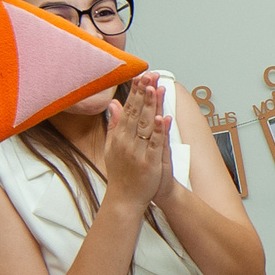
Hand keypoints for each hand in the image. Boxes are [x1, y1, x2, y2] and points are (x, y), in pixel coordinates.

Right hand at [101, 77, 171, 207]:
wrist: (125, 199)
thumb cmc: (121, 173)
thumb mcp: (113, 147)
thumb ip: (114, 125)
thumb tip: (113, 104)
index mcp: (119, 137)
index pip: (128, 109)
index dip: (135, 92)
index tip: (141, 76)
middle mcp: (127, 142)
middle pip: (137, 113)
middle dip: (143, 93)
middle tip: (149, 75)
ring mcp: (138, 152)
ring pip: (146, 125)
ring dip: (151, 106)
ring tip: (155, 88)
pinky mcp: (150, 163)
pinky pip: (155, 144)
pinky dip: (158, 131)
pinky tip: (162, 117)